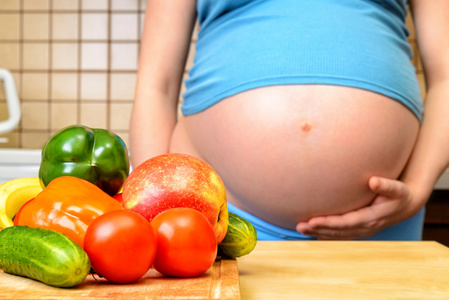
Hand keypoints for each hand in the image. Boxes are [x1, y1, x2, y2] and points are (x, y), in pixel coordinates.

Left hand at [296, 176, 420, 239]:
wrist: (406, 206)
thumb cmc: (400, 195)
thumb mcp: (397, 189)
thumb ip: (386, 185)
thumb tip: (373, 180)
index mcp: (371, 218)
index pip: (345, 222)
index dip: (328, 223)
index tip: (312, 221)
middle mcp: (365, 228)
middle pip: (337, 231)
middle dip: (318, 229)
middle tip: (299, 226)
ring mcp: (361, 231)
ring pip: (336, 235)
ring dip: (318, 233)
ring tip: (300, 229)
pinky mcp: (358, 230)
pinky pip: (339, 235)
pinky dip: (325, 235)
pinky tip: (312, 232)